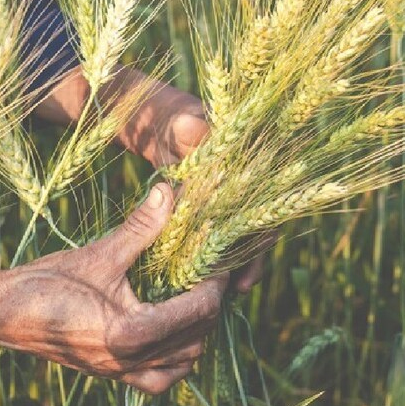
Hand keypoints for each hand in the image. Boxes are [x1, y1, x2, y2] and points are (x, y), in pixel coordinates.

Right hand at [0, 183, 226, 392]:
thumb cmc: (45, 282)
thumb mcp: (99, 253)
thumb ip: (141, 227)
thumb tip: (171, 191)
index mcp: (130, 335)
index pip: (198, 312)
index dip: (216, 283)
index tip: (218, 259)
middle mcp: (128, 362)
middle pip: (197, 339)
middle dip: (209, 306)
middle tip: (208, 274)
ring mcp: (119, 373)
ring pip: (182, 364)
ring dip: (195, 333)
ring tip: (191, 297)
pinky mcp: (109, 373)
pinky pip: (157, 378)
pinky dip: (173, 359)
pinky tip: (170, 330)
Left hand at [35, 65, 264, 289]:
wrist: (143, 113)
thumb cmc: (160, 112)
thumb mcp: (172, 118)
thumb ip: (183, 126)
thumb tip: (192, 129)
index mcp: (240, 154)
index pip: (261, 195)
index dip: (261, 225)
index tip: (255, 251)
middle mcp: (236, 176)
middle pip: (252, 222)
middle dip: (248, 255)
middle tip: (240, 288)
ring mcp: (220, 192)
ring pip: (232, 234)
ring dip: (229, 261)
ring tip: (221, 294)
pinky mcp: (203, 205)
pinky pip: (211, 235)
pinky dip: (207, 255)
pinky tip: (198, 280)